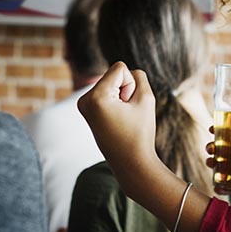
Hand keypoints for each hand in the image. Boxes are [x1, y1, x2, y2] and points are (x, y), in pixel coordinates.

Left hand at [77, 62, 162, 194]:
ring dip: (121, 96)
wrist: (130, 163)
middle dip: (125, 90)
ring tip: (122, 118)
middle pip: (114, 74)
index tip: (129, 106)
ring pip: (111, 83)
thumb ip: (138, 76)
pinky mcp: (87, 110)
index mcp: (95, 97)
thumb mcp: (146, 97)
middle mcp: (84, 100)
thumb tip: (124, 73)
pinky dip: (115, 102)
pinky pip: (107, 92)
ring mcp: (83, 105)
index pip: (120, 68)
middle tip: (126, 115)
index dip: (132, 85)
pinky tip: (117, 119)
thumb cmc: (140, 132)